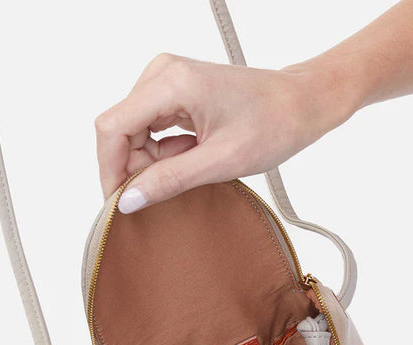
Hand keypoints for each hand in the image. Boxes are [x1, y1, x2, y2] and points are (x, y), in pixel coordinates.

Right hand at [94, 54, 351, 210]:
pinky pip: (152, 129)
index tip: (120, 202)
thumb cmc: (273, 125)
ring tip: (193, 168)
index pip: (112, 127)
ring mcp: (168, 80)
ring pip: (135, 132)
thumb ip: (169, 180)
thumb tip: (127, 201)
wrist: (302, 103)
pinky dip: (166, 152)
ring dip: (153, 161)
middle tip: (163, 193)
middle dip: (135, 167)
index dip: (110, 169)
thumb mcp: (220, 161)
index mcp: (171, 82)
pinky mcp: (175, 92)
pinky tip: (194, 156)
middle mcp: (162, 74)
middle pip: (121, 130)